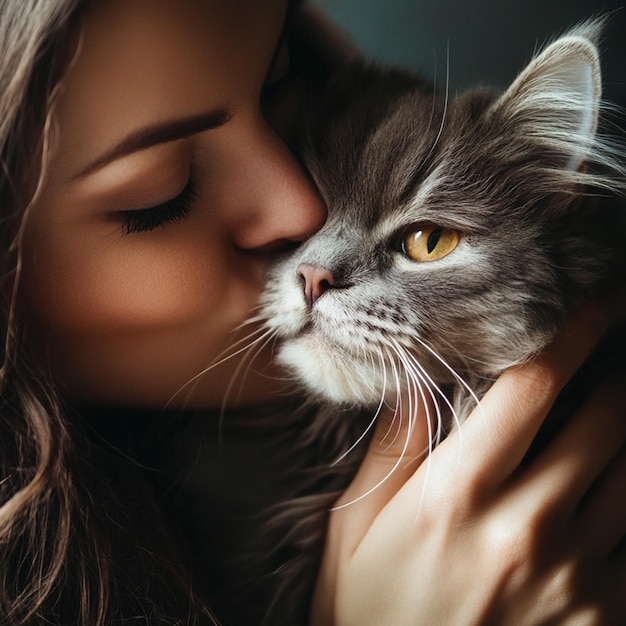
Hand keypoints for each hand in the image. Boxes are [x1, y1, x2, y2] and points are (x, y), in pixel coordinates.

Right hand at [311, 307, 625, 624]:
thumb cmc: (370, 612)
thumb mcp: (356, 529)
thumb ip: (392, 452)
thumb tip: (419, 386)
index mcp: (454, 497)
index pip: (528, 391)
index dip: (565, 337)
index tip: (585, 307)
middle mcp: (524, 529)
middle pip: (602, 420)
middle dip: (617, 371)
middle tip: (616, 344)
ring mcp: (574, 578)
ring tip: (616, 405)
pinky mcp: (603, 618)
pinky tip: (614, 483)